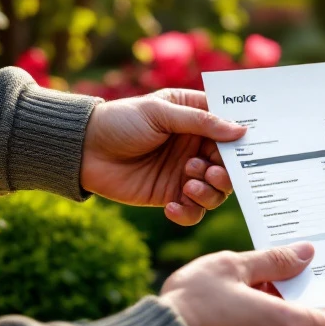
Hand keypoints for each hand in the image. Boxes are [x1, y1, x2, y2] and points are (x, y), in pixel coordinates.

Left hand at [80, 89, 246, 225]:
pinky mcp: (170, 195)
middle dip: (225, 172)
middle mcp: (195, 147)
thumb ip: (201, 122)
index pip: (230, 131)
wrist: (83, 149)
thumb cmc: (120, 121)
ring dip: (209, 191)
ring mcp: (185, 174)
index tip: (242, 148)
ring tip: (188, 183)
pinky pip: (193, 211)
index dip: (239, 141)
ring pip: (216, 192)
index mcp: (196, 119)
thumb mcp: (160, 113)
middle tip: (209, 170)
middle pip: (229, 167)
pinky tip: (171, 207)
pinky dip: (188, 212)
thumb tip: (241, 131)